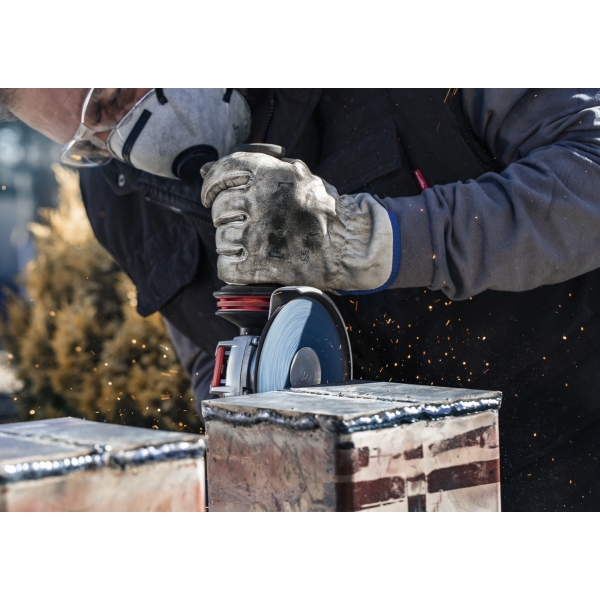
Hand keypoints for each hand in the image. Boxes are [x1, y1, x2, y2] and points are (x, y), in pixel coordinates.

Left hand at [201, 152, 396, 291]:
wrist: (350, 247)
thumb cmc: (322, 210)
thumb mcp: (294, 175)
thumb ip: (253, 170)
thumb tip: (204, 171)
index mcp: (272, 174)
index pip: (221, 172)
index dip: (212, 185)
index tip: (212, 196)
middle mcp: (262, 201)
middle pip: (220, 209)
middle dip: (229, 218)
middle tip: (250, 224)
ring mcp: (259, 235)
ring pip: (222, 239)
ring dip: (233, 245)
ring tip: (256, 246)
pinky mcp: (260, 266)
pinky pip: (226, 267)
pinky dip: (234, 269)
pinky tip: (250, 265)